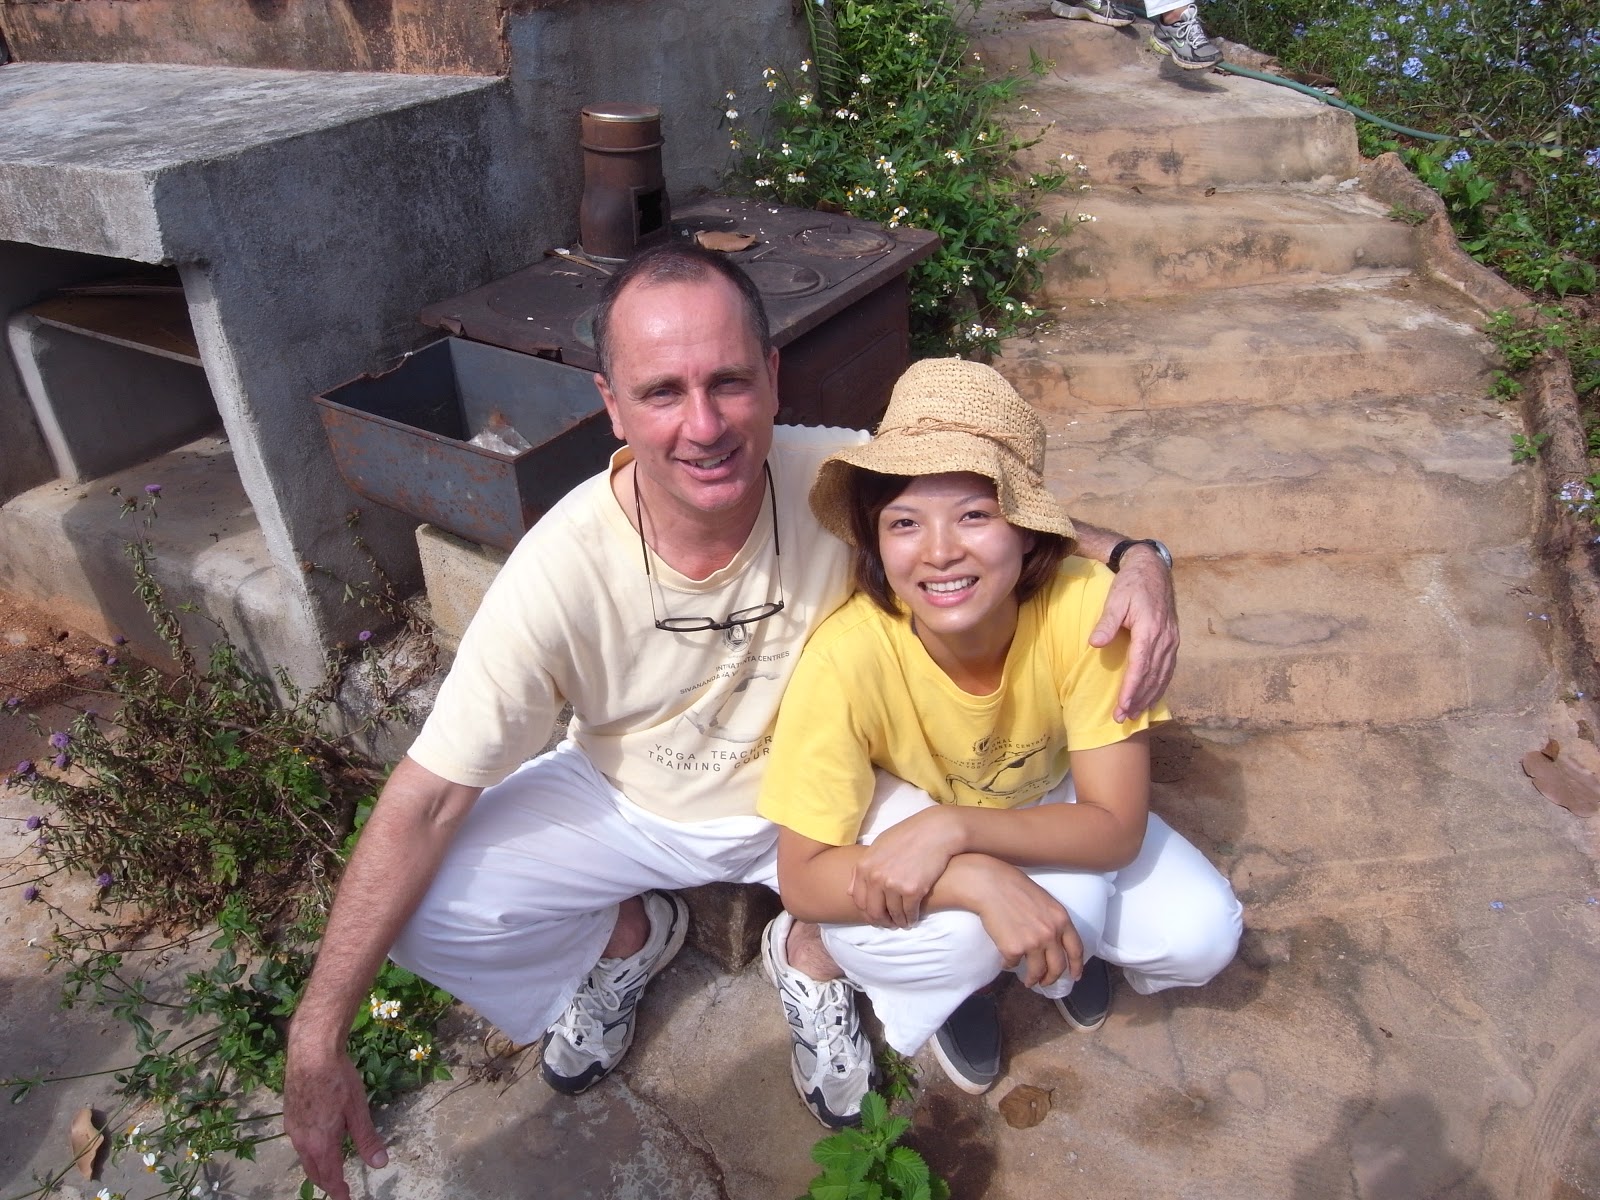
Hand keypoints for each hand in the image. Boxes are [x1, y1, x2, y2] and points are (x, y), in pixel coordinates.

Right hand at [284, 1049, 386, 1199]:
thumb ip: (367, 1139)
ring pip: (304, 1157)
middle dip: (327, 1182)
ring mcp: (293, 1127)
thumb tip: (380, 1164)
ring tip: (329, 1169)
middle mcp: (302, 1140)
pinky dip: (309, 1151)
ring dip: (317, 1167)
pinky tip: (317, 1142)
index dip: (339, 1191)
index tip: (346, 1199)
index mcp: (320, 1143)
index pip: (330, 1177)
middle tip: (339, 1189)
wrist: (310, 1052)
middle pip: (314, 1171)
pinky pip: (299, 1142)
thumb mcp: (358, 1109)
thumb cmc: (337, 1079)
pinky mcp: (289, 1115)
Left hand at [848, 806, 961, 927]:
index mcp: (864, 866)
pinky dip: (911, 918)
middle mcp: (875, 877)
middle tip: (889, 923)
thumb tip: (850, 892)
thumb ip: (862, 869)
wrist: (934, 831)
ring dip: (898, 921)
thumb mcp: (878, 846)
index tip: (876, 915)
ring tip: (903, 923)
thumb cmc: (906, 836)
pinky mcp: (912, 890)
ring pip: (893, 914)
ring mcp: (893, 884)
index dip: (867, 912)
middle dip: (882, 921)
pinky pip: (909, 912)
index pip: (858, 900)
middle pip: (874, 911)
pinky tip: (913, 918)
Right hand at [969, 861, 1083, 987]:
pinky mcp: (1013, 950)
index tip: (1075, 976)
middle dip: (1052, 978)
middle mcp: (1051, 934)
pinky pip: (1013, 964)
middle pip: (1058, 966)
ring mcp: (1033, 943)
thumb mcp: (1045, 901)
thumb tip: (1053, 941)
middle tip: (1046, 982)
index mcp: (1061, 919)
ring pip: (1037, 971)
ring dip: (1033, 979)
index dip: (1077, 966)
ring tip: (1028, 981)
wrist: (990, 885)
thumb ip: (1053, 921)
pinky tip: (1006, 960)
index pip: (1076, 949)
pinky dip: (1010, 964)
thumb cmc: (1014, 888)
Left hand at [1090, 546, 1178, 721]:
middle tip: (1122, 718)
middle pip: (1152, 677)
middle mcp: (1165, 639)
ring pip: (1162, 676)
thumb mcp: (1115, 599)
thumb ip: (1106, 622)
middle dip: (1138, 700)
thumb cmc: (1131, 584)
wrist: (1153, 570)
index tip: (1121, 707)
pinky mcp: (1172, 641)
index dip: (1130, 689)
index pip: (1140, 667)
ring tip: (1135, 714)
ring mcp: (1172, 641)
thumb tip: (1094, 643)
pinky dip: (1160, 687)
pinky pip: (1168, 670)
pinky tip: (1150, 698)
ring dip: (1149, 697)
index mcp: (1150, 630)